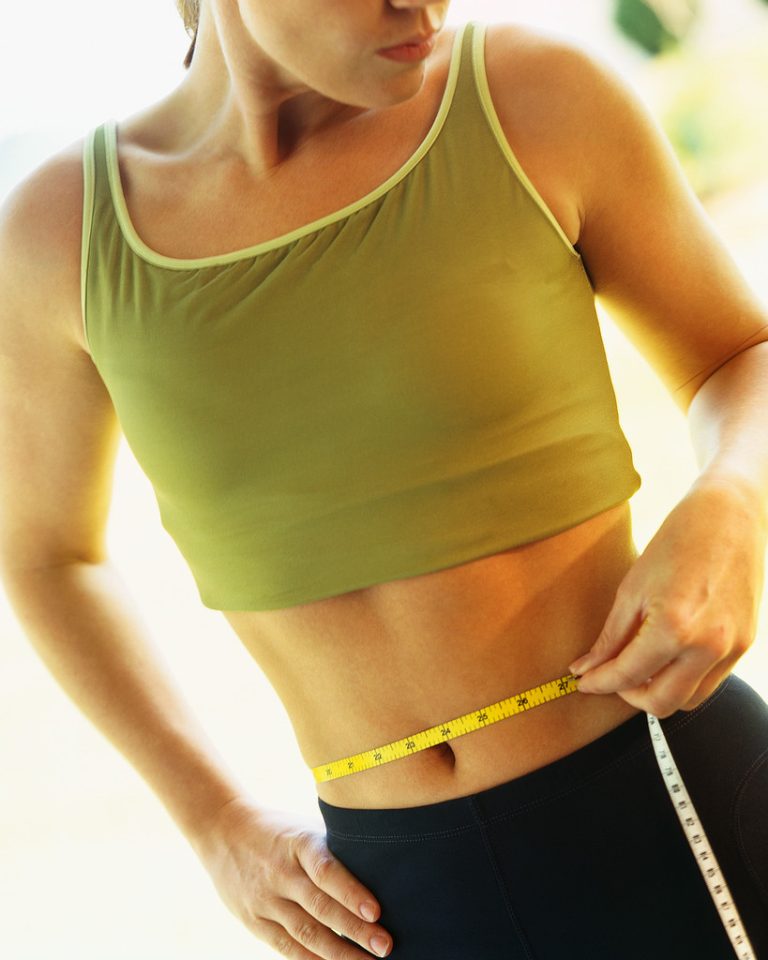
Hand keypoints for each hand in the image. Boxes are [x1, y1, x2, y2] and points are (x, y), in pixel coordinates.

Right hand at [193, 796, 392, 958]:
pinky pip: (286, 947)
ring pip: (305, 933)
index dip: (351, 891)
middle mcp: (281, 873)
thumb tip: (377, 869)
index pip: (325, 870)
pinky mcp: (254, 921)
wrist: (222, 830)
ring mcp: (265, 899)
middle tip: (385, 945)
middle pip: (320, 907)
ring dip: (339, 953)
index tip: (376, 911)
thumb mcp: (303, 828)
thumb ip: (332, 850)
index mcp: (297, 843)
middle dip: (355, 930)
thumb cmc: (279, 830)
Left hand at [568, 475, 766, 716]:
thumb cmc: (677, 543)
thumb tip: (586, 668)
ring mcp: (731, 648)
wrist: (729, 517)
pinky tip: (666, 655)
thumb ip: (610, 638)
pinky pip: (710, 681)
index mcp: (674, 629)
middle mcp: (708, 646)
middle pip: (661, 704)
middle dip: (628, 696)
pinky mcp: (745, 644)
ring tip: (639, 666)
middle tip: (610, 676)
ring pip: (688, 700)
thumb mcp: (632, 589)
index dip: (598, 683)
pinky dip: (683, 678)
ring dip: (659, 692)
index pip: (627, 676)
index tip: (583, 682)